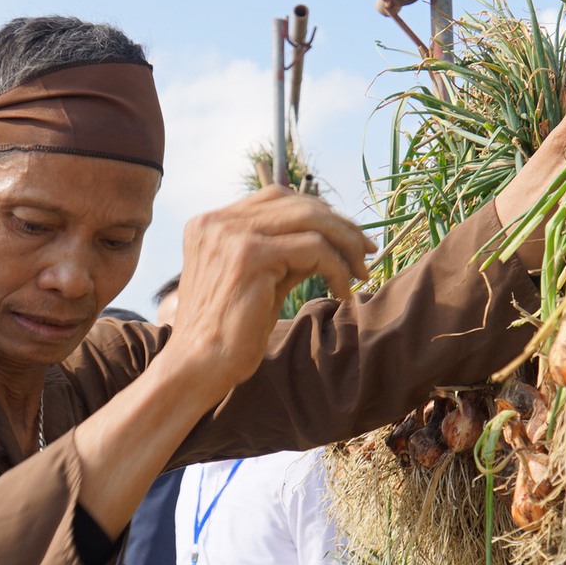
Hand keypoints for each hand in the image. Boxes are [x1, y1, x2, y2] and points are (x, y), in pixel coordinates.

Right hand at [162, 190, 374, 393]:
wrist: (199, 366)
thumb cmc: (229, 332)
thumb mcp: (261, 280)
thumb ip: (287, 253)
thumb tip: (333, 239)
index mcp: (211, 223)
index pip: (277, 198)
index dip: (319, 213)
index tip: (348, 238)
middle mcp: (217, 221)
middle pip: (297, 203)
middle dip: (340, 225)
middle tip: (366, 252)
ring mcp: (232, 235)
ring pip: (310, 218)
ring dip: (345, 243)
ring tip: (360, 271)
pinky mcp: (250, 255)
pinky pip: (313, 248)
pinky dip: (337, 267)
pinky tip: (342, 291)